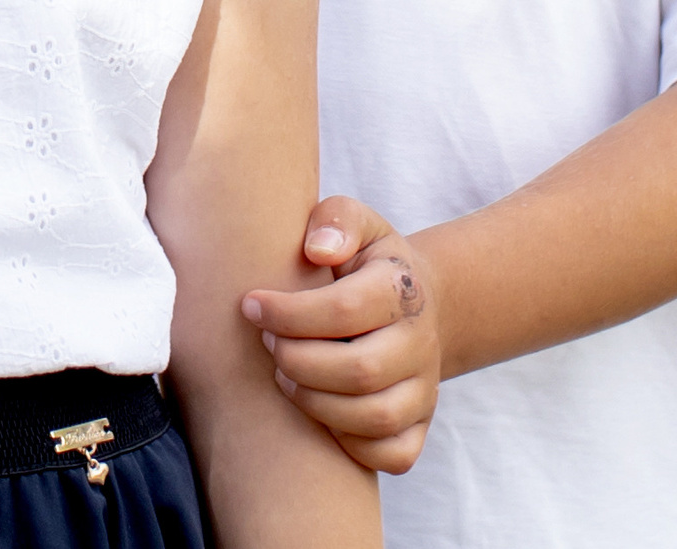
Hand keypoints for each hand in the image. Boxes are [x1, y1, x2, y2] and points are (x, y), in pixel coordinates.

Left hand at [242, 193, 440, 473]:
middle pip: (360, 371)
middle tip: (266, 343)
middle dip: (297, 360)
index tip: (250, 305)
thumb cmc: (362, 261)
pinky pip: (394, 455)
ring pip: (375, 418)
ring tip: (284, 375)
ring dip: (314, 402)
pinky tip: (317, 412)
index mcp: (401, 289)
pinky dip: (350, 444)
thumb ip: (336, 221)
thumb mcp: (354, 222)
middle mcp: (421, 343)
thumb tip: (317, 250)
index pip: (345, 310)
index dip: (288, 313)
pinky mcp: (421, 426)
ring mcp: (426, 390)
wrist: (410, 301)